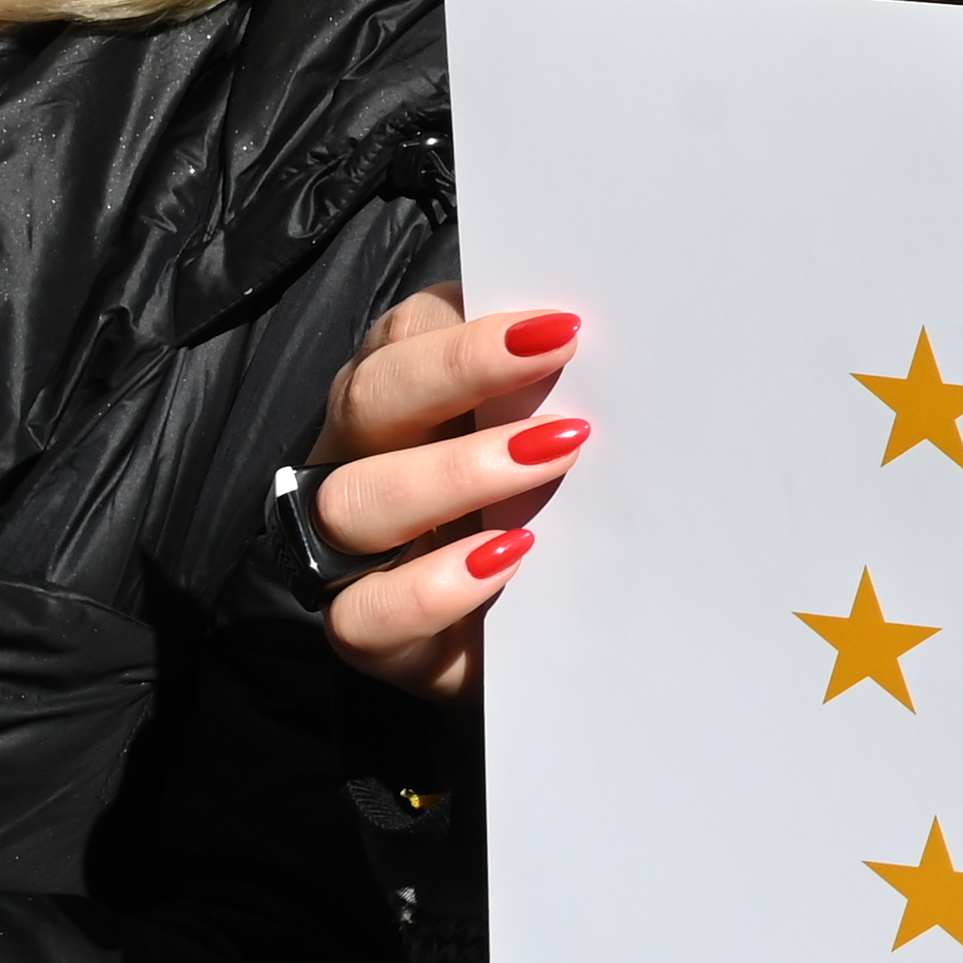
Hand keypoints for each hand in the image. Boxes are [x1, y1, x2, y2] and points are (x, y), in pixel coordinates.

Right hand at [305, 287, 588, 698]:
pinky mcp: (367, 633)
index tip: (562, 327)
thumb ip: (555, 393)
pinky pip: (365, 614)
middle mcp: (360, 461)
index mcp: (402, 398)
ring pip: (352, 502)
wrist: (545, 635)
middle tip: (560, 368)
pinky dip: (433, 587)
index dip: (471, 327)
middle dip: (460, 373)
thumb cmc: (550, 513)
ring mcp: (352, 550)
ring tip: (550, 461)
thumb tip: (609, 344)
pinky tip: (507, 559)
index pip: (404, 336)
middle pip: (367, 399)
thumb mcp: (551, 441)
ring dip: (454, 474)